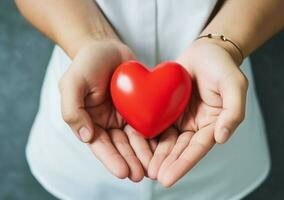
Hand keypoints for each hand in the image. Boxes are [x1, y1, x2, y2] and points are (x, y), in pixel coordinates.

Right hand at [58, 39, 150, 181]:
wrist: (107, 47)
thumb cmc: (87, 63)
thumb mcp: (72, 82)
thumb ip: (72, 109)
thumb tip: (85, 137)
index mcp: (90, 121)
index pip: (100, 145)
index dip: (111, 159)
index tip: (123, 172)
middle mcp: (109, 123)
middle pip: (120, 147)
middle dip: (131, 161)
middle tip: (142, 176)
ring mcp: (125, 116)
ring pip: (136, 140)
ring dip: (144, 155)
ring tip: (154, 168)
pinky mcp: (140, 108)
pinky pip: (149, 123)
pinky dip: (155, 137)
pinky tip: (164, 148)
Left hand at [147, 39, 247, 186]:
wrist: (205, 51)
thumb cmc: (222, 66)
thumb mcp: (235, 84)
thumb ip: (233, 111)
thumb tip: (222, 138)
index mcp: (213, 124)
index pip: (198, 148)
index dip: (184, 163)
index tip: (168, 178)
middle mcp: (196, 126)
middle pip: (180, 149)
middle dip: (167, 164)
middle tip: (153, 176)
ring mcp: (180, 118)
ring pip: (166, 140)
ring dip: (156, 155)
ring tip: (143, 168)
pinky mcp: (167, 109)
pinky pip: (156, 124)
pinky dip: (148, 136)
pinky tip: (137, 145)